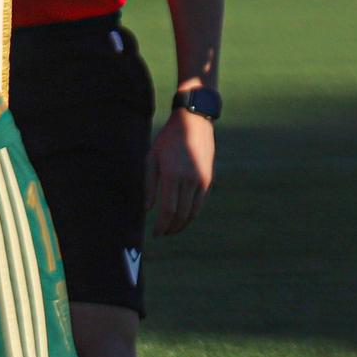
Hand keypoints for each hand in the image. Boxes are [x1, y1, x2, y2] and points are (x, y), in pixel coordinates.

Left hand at [146, 106, 215, 234]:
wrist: (194, 122)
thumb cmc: (168, 139)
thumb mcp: (152, 157)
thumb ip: (150, 184)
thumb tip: (149, 209)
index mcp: (172, 175)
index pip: (168, 210)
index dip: (162, 226)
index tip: (155, 234)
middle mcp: (189, 180)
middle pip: (181, 215)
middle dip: (171, 228)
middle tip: (163, 234)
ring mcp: (201, 180)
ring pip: (193, 212)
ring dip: (182, 224)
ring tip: (172, 229)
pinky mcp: (208, 179)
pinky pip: (200, 203)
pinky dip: (191, 213)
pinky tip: (183, 216)